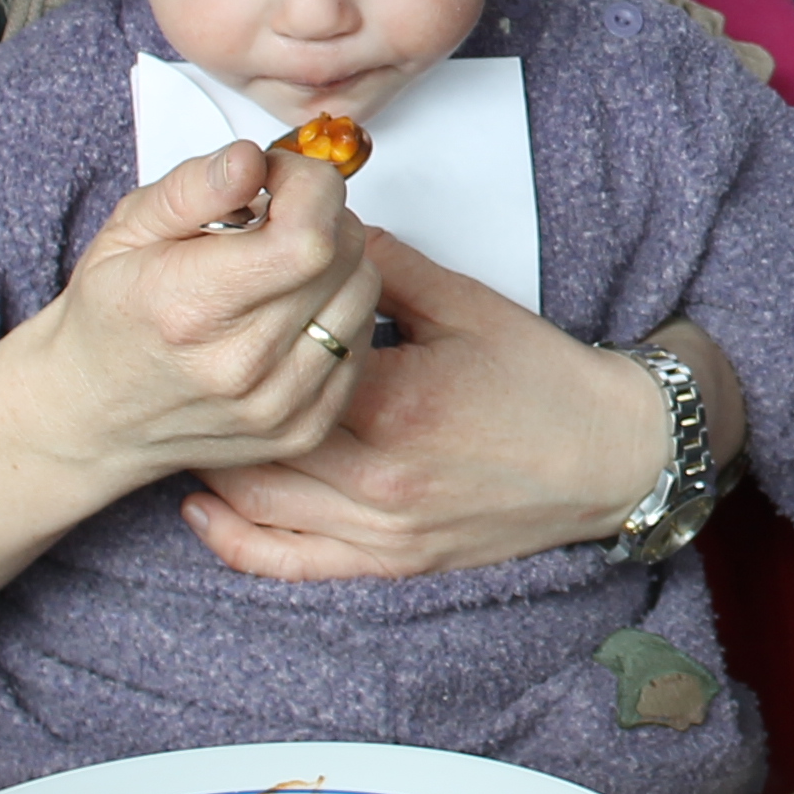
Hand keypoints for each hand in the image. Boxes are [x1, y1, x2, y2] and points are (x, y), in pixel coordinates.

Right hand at [0, 142, 378, 630]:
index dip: (310, 188)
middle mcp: (239, 365)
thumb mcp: (129, 229)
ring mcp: (276, 405)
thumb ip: (196, 187)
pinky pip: (361, 342)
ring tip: (281, 264)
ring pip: (364, 296)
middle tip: (275, 218)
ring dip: (338, 263)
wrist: (91, 414)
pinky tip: (291, 309)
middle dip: (324, 216)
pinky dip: (339, 312)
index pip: (309, 238)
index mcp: (190, 306)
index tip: (280, 178)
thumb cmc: (111, 316)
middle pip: (346, 259)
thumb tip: (253, 159)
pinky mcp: (303, 429)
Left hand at [186, 235, 749, 580]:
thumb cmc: (546, 381)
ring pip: (257, 505)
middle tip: (184, 365)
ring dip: (215, 464)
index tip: (218, 309)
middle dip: (216, 402)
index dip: (246, 337)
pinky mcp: (389, 562)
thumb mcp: (466, 306)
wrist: (609, 455)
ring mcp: (381, 530)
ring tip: (192, 421)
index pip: (284, 369)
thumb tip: (328, 231)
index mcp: (394, 403)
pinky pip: (289, 562)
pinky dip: (234, 540)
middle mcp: (378, 479)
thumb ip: (388, 269)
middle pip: (256, 441)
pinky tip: (204, 507)